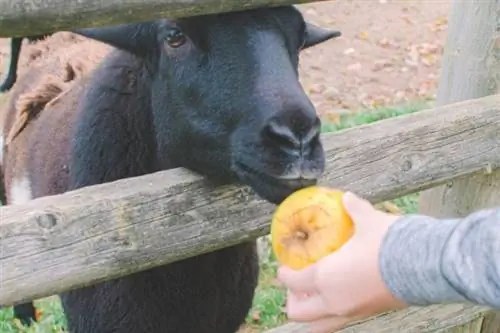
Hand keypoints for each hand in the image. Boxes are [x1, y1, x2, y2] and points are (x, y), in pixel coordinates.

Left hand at [276, 192, 407, 332]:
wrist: (425, 265)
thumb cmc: (390, 243)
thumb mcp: (368, 221)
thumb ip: (354, 209)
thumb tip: (348, 198)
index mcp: (325, 278)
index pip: (293, 282)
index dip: (284, 274)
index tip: (285, 266)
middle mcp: (334, 301)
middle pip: (299, 313)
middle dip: (292, 299)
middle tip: (297, 284)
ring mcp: (352, 312)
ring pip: (319, 325)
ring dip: (311, 311)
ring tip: (315, 294)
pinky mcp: (369, 314)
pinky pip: (341, 320)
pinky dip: (332, 311)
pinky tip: (340, 291)